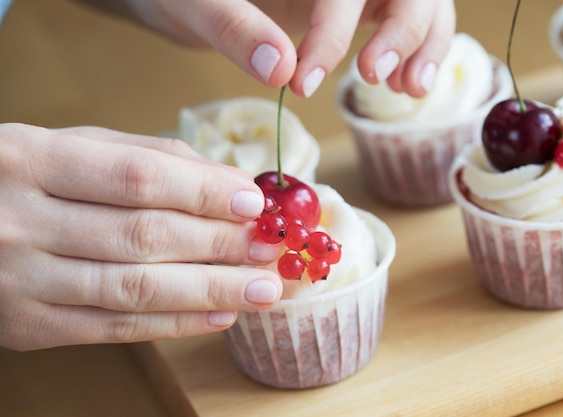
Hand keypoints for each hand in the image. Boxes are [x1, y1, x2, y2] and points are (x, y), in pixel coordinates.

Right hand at [0, 123, 281, 350]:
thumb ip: (150, 158)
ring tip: (261, 289)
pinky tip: (219, 314)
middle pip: (144, 236)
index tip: (254, 204)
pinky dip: (175, 323)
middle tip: (269, 250)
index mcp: (31, 159)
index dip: (203, 193)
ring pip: (135, 288)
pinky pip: (114, 329)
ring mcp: (20, 280)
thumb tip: (231, 184)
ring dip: (211, 291)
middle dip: (220, 244)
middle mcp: (19, 221)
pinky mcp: (26, 326)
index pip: (137, 178)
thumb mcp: (73, 147)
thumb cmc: (25, 178)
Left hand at [79, 0, 454, 97]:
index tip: (303, 82)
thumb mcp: (194, 5)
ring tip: (408, 90)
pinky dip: (416, 49)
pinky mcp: (360, 2)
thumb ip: (234, 27)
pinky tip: (400, 84)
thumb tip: (280, 68)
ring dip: (424, 41)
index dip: (333, 29)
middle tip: (375, 78)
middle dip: (402, 29)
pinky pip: (407, 16)